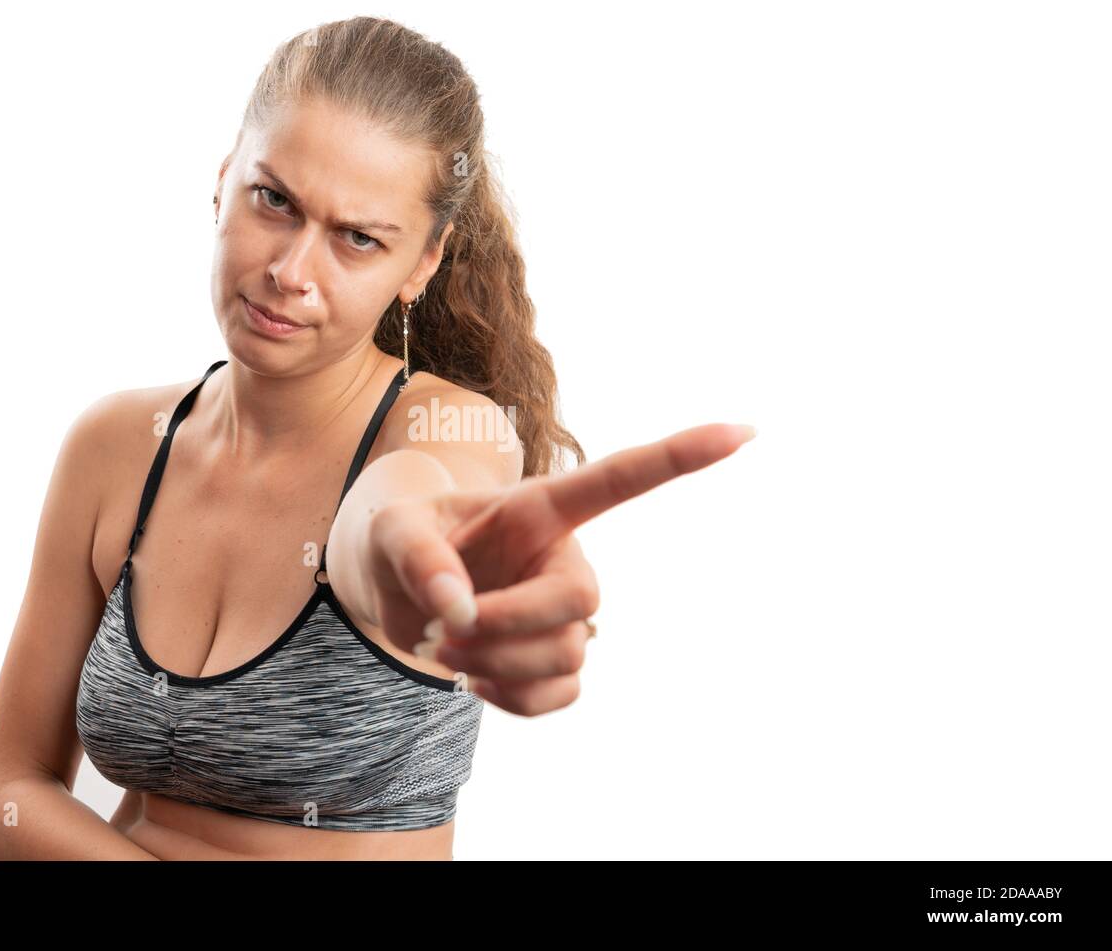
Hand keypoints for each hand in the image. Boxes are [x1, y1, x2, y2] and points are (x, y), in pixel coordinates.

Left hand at [363, 422, 756, 714]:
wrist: (397, 596)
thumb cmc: (401, 544)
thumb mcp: (390, 534)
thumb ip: (419, 559)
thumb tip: (460, 613)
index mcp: (541, 507)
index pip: (620, 479)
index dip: (680, 456)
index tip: (741, 431)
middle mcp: (565, 559)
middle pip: (579, 602)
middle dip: (506, 627)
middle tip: (443, 631)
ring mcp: (565, 615)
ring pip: (566, 656)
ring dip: (495, 665)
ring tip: (444, 648)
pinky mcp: (556, 662)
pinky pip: (559, 696)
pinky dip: (509, 701)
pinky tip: (474, 680)